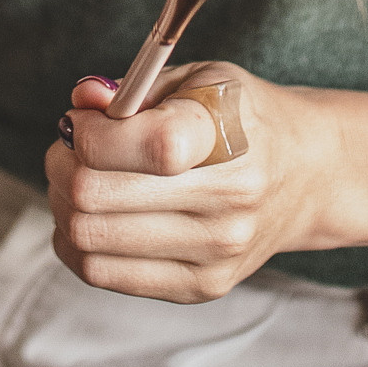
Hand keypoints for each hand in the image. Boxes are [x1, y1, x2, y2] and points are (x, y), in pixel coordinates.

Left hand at [45, 62, 320, 299]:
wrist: (305, 175)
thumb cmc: (242, 119)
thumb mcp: (199, 79)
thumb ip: (135, 89)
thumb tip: (83, 100)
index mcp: (229, 137)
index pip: (148, 144)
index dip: (91, 131)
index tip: (82, 119)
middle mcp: (228, 201)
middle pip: (97, 194)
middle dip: (62, 164)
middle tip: (68, 147)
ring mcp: (215, 252)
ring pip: (89, 239)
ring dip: (64, 204)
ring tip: (78, 179)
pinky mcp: (201, 287)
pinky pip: (102, 274)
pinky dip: (76, 244)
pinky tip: (91, 216)